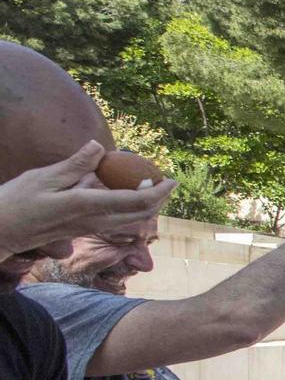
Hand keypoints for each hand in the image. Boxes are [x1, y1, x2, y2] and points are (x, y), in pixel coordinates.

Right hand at [0, 141, 175, 257]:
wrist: (1, 232)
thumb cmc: (17, 202)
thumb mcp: (43, 178)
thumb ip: (75, 165)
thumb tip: (100, 147)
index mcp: (88, 206)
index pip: (136, 201)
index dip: (160, 192)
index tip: (173, 180)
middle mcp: (95, 221)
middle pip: (140, 214)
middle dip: (160, 199)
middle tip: (168, 182)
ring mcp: (89, 229)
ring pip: (130, 220)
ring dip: (146, 205)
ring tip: (152, 186)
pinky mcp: (83, 230)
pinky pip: (115, 219)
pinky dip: (128, 207)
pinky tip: (123, 192)